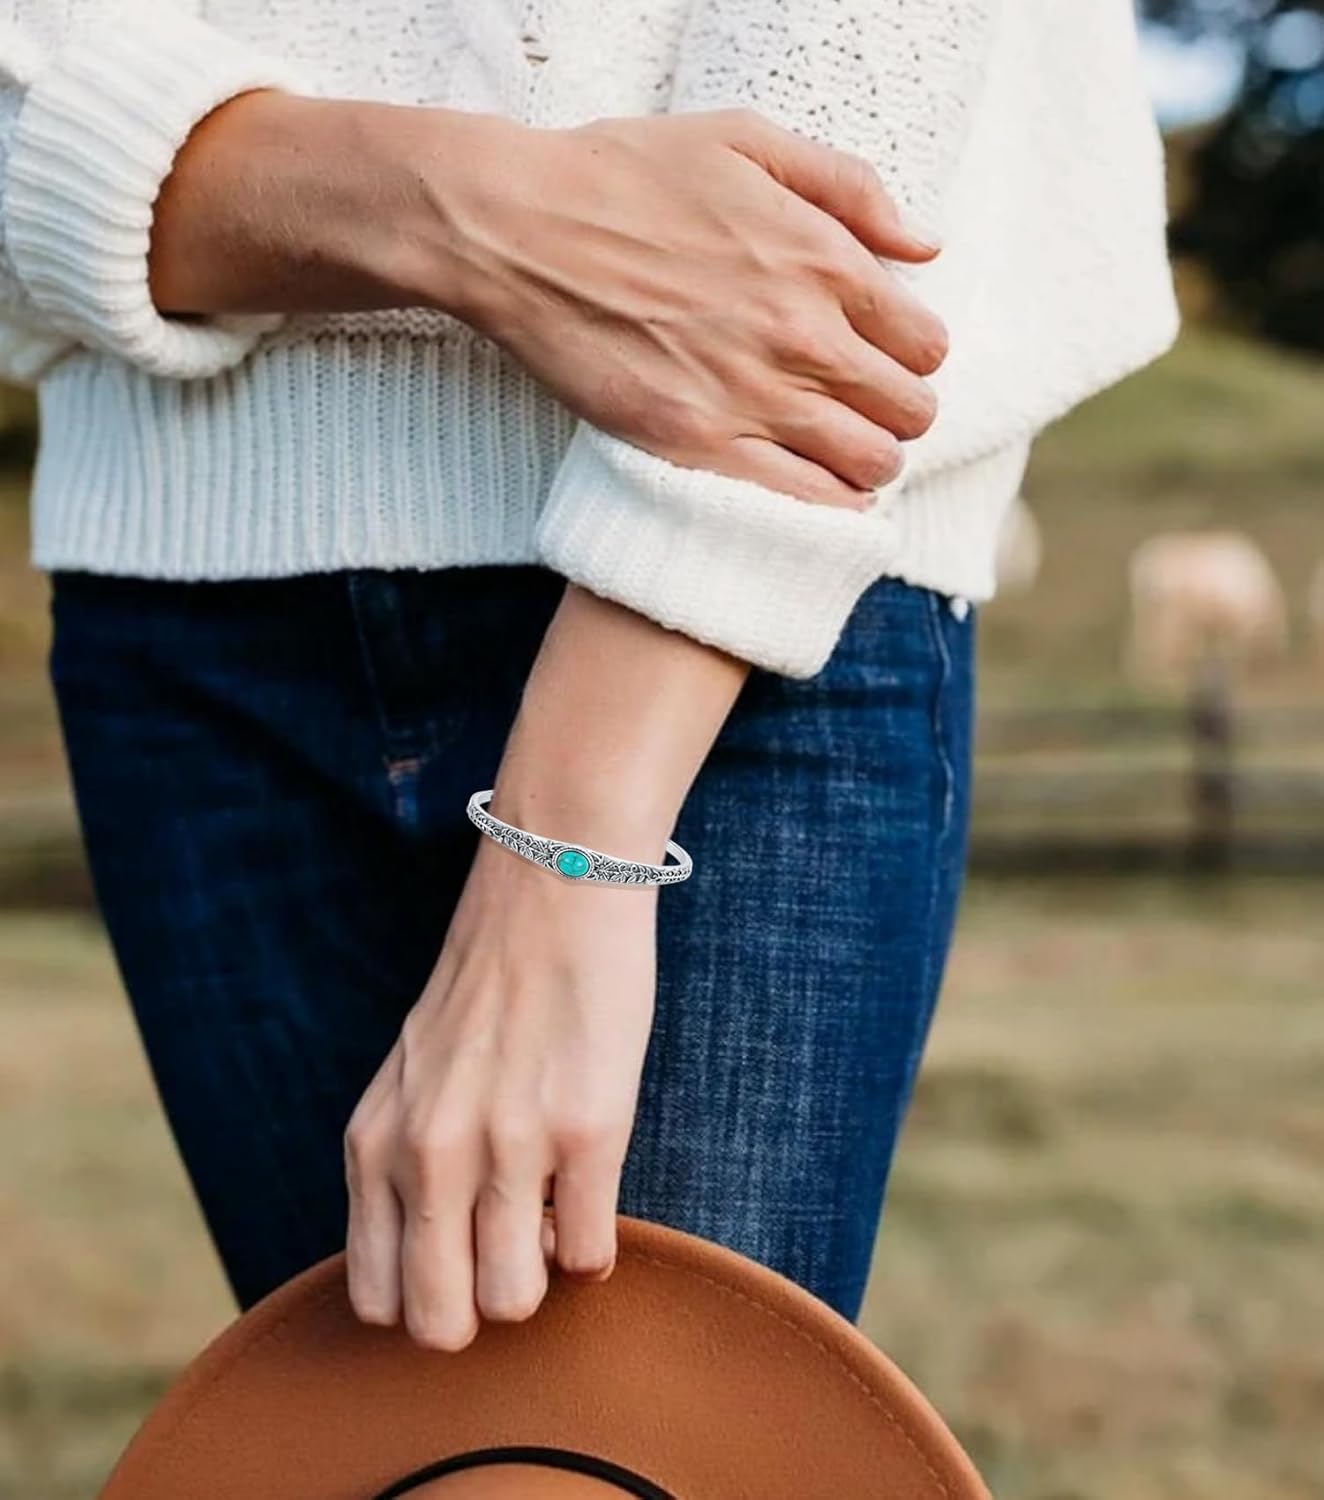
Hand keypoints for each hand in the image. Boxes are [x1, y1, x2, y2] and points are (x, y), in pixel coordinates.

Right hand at [150, 95, 946, 505]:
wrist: (520, 231)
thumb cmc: (623, 177)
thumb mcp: (745, 138)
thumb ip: (847, 187)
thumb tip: (923, 246)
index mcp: (822, 260)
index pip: (925, 343)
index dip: (912, 357)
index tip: (881, 359)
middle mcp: (801, 336)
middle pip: (908, 412)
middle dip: (897, 414)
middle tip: (859, 410)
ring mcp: (751, 398)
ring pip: (868, 465)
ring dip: (865, 464)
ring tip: (832, 453)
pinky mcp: (697, 448)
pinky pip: (800, 504)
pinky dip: (821, 507)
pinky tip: (805, 491)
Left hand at [342, 823, 659, 1349]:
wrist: (555, 885)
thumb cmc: (490, 982)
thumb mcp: (410, 1075)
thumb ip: (403, 1161)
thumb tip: (443, 1258)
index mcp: (374, 1142)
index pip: (375, 1300)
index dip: (427, 1296)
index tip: (463, 1252)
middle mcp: (429, 1156)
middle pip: (441, 1325)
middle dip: (482, 1308)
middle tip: (513, 1246)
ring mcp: (507, 1147)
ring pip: (516, 1303)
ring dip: (545, 1275)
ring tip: (557, 1211)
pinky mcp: (587, 1131)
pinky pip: (592, 1256)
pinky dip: (598, 1243)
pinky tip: (594, 1183)